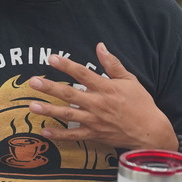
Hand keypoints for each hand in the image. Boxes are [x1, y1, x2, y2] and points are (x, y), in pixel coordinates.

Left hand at [27, 42, 176, 150]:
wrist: (150, 131)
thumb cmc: (141, 104)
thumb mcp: (130, 80)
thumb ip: (112, 64)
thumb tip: (100, 46)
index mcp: (106, 88)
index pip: (82, 74)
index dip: (66, 65)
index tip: (51, 58)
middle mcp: (98, 104)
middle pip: (70, 94)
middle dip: (50, 87)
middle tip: (33, 82)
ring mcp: (94, 121)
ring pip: (67, 115)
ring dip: (49, 110)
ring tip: (32, 106)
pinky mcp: (94, 134)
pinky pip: (73, 136)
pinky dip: (58, 134)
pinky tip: (44, 130)